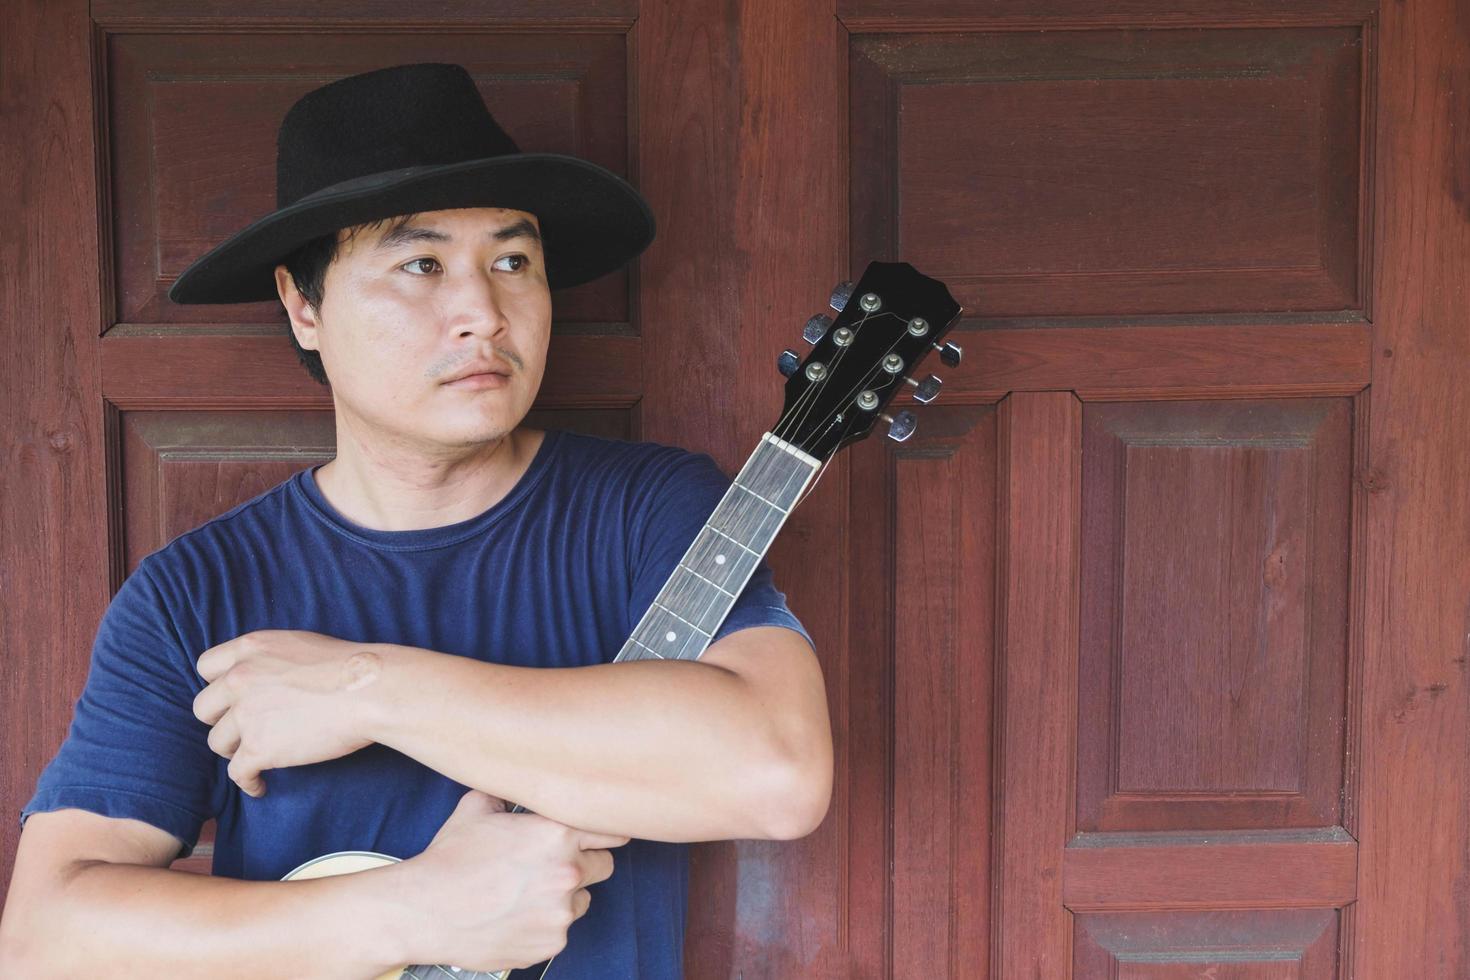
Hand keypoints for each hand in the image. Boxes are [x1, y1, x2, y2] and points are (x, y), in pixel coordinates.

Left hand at [192, 629, 382, 796]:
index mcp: (250, 648)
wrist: (370, 690)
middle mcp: (240, 679)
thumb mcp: (299, 643)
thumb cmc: (350, 666)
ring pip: (217, 742)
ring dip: (234, 750)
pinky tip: (260, 785)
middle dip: (221, 719)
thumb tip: (266, 675)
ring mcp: (247, 715)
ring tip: (255, 755)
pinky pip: (238, 774)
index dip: (218, 685)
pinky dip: (248, 782)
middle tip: (243, 727)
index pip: (206, 666)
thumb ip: (269, 657)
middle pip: (203, 708)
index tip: (233, 697)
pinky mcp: (259, 748)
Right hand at [392, 790, 629, 971]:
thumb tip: (521, 777)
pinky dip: (545, 925)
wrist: (423, 910)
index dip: (604, 832)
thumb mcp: (477, 807)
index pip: (613, 831)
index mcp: (557, 833)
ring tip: (526, 893)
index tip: (598, 836)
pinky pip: (561, 930)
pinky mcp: (551, 944)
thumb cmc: (449, 858)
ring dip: (565, 896)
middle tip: (552, 865)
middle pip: (604, 866)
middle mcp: (567, 871)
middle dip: (584, 863)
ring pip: (583, 899)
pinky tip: (515, 915)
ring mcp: (561, 912)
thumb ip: (511, 791)